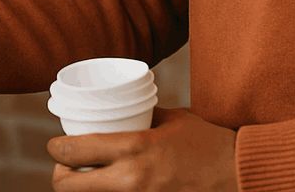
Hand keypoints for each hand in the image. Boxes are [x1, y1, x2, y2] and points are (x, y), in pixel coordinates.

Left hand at [47, 107, 236, 190]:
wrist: (239, 176)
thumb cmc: (208, 144)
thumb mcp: (171, 120)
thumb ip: (142, 118)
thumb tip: (118, 110)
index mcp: (133, 148)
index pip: (72, 152)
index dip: (55, 150)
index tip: (55, 146)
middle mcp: (130, 180)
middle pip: (68, 187)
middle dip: (59, 176)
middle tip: (65, 168)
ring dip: (82, 190)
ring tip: (86, 179)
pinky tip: (110, 188)